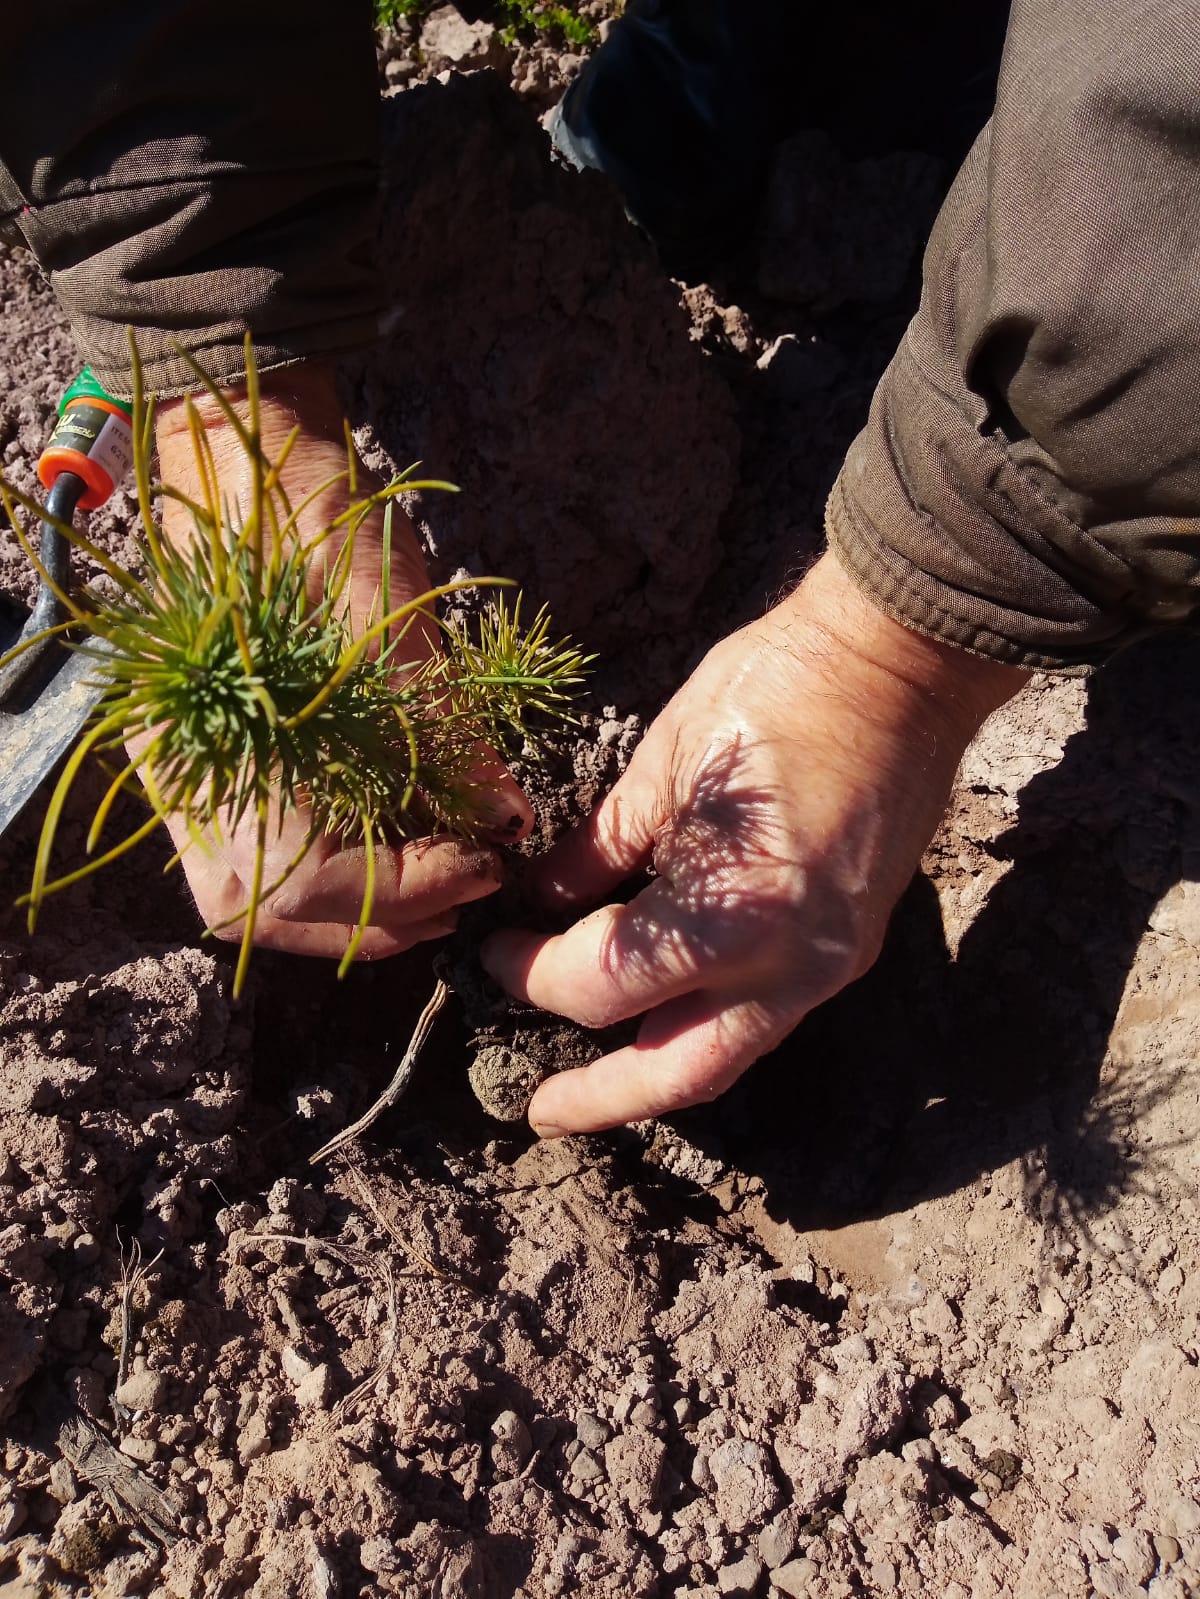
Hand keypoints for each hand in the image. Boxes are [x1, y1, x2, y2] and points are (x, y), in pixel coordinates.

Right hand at [152, 362, 531, 961]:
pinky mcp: (200, 776)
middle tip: (470, 876)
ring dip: (359, 905)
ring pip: (272, 904)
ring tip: (436, 871)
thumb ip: (450, 741)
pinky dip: (325, 875)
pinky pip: (256, 867)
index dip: (418, 886)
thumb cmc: (322, 537)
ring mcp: (186, 791)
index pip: (329, 885)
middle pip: (295, 915)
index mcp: (238, 761)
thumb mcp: (400, 636)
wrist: (248, 472)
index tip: (488, 863)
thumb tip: (508, 818)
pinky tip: (385, 848)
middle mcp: (195, 795)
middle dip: (394, 911)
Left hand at [482, 553, 1022, 1133]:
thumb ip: (598, 849)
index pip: (603, 984)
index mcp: (735, 912)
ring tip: (595, 1082)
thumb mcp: (665, 762)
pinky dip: (708, 1023)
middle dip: (601, 1098)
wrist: (903, 663)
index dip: (533, 973)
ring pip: (732, 1054)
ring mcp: (833, 962)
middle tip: (539, 1112)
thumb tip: (543, 902)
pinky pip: (767, 1013)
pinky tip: (666, 1009)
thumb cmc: (777, 688)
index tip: (499, 946)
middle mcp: (793, 963)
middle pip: (679, 1072)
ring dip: (658, 1073)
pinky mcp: (851, 946)